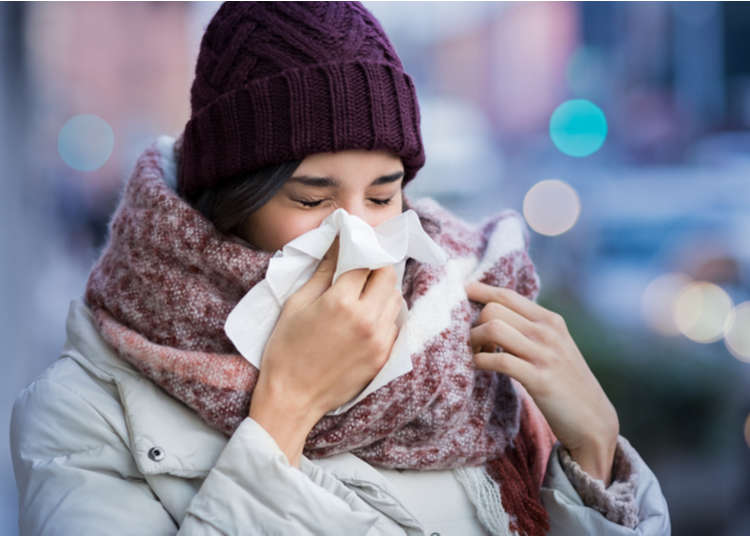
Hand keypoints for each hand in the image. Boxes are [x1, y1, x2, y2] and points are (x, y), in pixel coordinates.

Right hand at [255, 236, 402, 420]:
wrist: (292, 399)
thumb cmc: (286, 350)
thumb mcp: (297, 304)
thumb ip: (322, 272)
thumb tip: (337, 245)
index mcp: (342, 302)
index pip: (365, 262)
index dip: (360, 251)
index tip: (354, 248)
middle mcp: (367, 318)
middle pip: (388, 277)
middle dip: (376, 268)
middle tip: (361, 270)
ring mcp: (379, 340)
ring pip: (396, 300)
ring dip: (383, 291)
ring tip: (364, 294)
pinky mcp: (384, 357)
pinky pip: (395, 325)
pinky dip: (385, 315)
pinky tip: (367, 318)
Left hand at [465, 281, 619, 482]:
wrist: (592, 419)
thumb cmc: (565, 381)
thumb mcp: (553, 346)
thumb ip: (530, 328)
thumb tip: (494, 313)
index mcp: (550, 320)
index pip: (507, 295)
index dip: (481, 291)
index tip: (463, 291)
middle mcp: (548, 332)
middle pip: (493, 309)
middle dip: (475, 324)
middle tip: (475, 344)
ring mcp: (544, 355)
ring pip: (493, 329)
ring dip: (474, 341)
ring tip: (477, 354)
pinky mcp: (539, 379)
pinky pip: (499, 360)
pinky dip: (480, 361)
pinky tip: (479, 367)